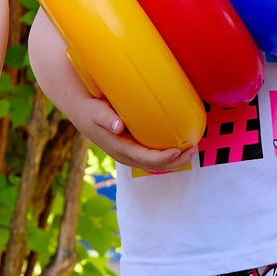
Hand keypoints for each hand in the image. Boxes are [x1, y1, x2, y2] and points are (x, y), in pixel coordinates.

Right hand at [65, 90, 194, 174]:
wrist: (83, 112)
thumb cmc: (92, 110)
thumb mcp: (96, 112)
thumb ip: (106, 118)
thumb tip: (118, 126)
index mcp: (119, 149)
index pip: (144, 159)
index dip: (162, 158)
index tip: (177, 150)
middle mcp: (126, 155)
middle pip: (154, 165)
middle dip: (175, 161)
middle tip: (193, 149)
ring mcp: (130, 154)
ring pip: (156, 164)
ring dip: (175, 160)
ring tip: (192, 149)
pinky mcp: (134, 148)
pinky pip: (153, 156)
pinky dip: (168, 155)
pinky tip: (179, 146)